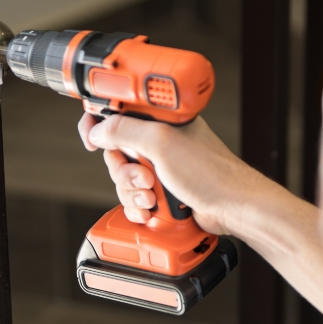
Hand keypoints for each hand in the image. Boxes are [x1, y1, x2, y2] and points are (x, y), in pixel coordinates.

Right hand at [79, 113, 270, 236]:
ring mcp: (161, 167)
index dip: (99, 125)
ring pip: (124, 179)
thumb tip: (99, 130)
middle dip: (123, 171)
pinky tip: (153, 210)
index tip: (91, 140)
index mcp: (159, 120)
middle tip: (142, 177)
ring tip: (154, 196)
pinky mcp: (163, 189)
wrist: (232, 207)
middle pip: (115, 152)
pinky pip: (135, 197)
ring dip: (133, 192)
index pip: (118, 113)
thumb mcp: (161, 143)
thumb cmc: (210, 172)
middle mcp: (159, 141)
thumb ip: (125, 131)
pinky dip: (139, 206)